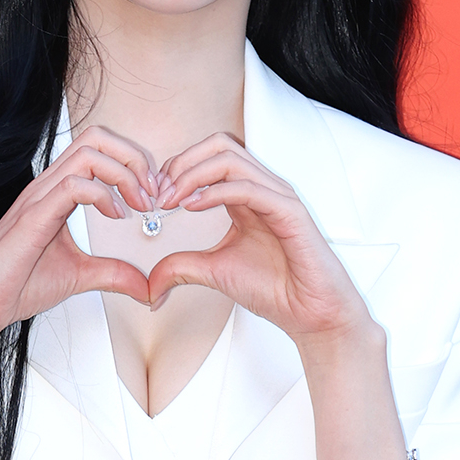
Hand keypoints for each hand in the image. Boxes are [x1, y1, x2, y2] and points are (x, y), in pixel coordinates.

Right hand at [0, 128, 153, 353]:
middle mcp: (48, 185)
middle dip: (134, 158)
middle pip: (97, 137)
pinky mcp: (33, 217)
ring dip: (124, 174)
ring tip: (139, 205)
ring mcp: (39, 197)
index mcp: (58, 191)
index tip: (152, 197)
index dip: (133, 163)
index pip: (99, 148)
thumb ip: (113, 273)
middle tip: (151, 193)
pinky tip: (116, 217)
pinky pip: (73, 185)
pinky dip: (104, 195)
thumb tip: (146, 285)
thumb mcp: (80, 276)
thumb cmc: (18, 285)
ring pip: (88, 152)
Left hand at [149, 134, 373, 346]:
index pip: (210, 157)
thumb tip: (149, 282)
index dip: (177, 168)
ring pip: (231, 158)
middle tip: (159, 192)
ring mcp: (277, 196)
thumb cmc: (274, 288)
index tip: (154, 195)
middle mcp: (262, 187)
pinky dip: (215, 191)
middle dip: (182, 162)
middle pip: (220, 145)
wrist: (310, 314)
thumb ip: (181, 267)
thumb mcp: (213, 271)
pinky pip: (248, 187)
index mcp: (246, 195)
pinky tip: (192, 207)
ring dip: (192, 174)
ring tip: (170, 199)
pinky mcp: (289, 212)